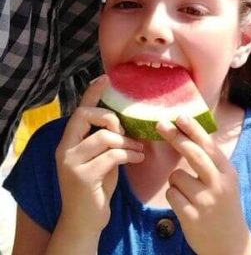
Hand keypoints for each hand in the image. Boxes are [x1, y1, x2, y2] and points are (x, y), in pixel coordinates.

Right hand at [54, 76, 144, 235]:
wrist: (85, 220)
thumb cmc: (98, 184)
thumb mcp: (102, 156)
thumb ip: (107, 138)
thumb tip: (129, 118)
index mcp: (69, 140)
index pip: (80, 109)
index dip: (92, 92)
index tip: (106, 78)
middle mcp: (65, 148)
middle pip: (86, 115)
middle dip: (111, 118)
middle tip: (126, 132)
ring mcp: (71, 162)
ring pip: (104, 136)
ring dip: (126, 141)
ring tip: (137, 150)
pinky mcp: (82, 176)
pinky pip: (112, 155)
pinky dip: (129, 155)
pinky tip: (137, 159)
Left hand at [156, 115, 250, 254]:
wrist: (230, 244)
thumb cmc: (224, 206)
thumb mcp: (226, 182)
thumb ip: (212, 163)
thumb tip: (191, 137)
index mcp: (228, 172)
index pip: (209, 145)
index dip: (193, 129)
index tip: (180, 116)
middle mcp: (218, 184)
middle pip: (193, 154)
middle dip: (175, 137)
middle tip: (160, 125)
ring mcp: (205, 201)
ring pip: (176, 176)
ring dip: (176, 181)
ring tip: (188, 194)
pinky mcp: (191, 216)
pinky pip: (171, 195)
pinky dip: (173, 196)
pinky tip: (185, 206)